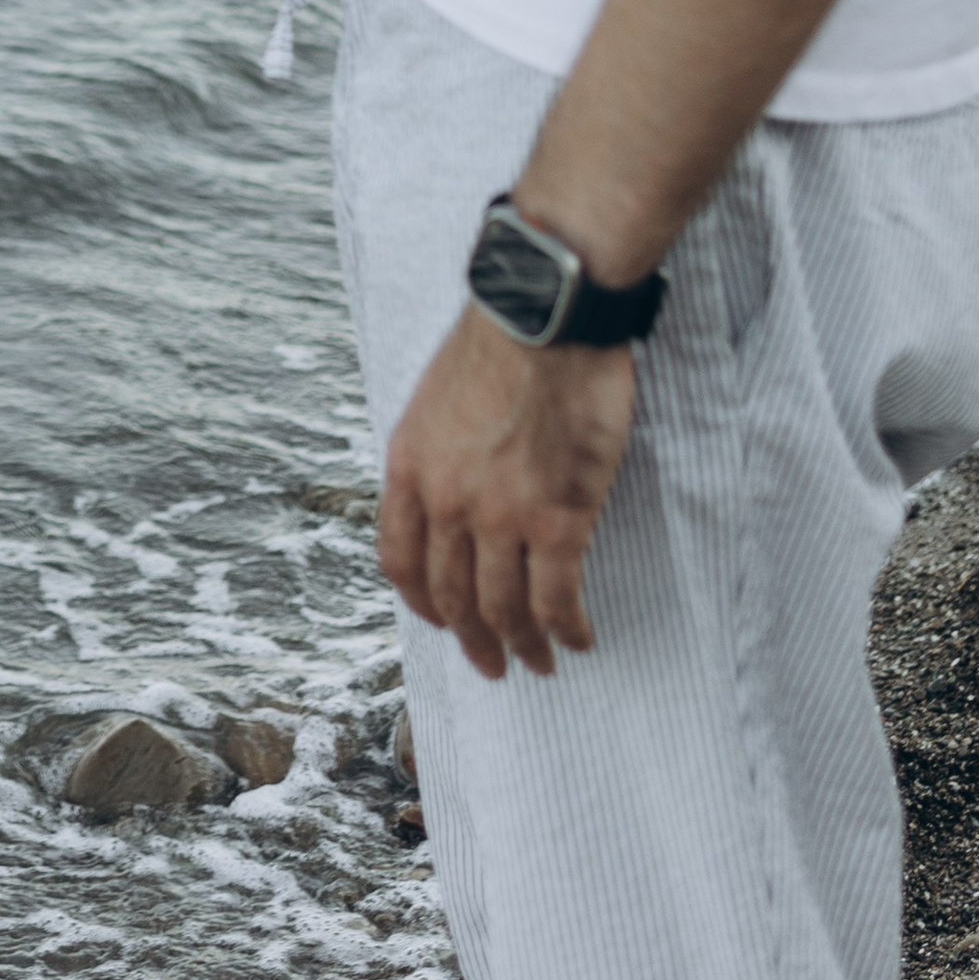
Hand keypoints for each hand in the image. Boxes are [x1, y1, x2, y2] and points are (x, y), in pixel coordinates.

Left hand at [378, 305, 634, 678]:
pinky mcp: (558, 517)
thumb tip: (449, 497)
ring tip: (540, 662)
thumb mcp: (437, 399)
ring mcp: (500, 514)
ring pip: (504, 609)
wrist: (546, 315)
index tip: (442, 621)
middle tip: (493, 664)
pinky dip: (567, 629)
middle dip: (473, 639)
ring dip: (523, 647)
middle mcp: (446, 500)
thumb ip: (438, 455)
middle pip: (451, 595)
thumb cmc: (501, 342)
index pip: (399, 559)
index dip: (421, 602)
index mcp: (409, 467)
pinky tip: (579, 638)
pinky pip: (557, 598)